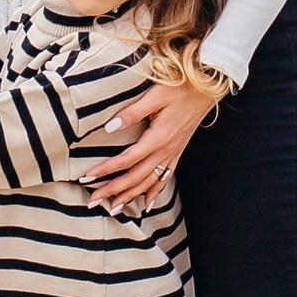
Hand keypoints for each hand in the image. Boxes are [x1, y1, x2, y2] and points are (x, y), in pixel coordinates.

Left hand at [86, 79, 216, 210]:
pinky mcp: (178, 152)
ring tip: (113, 208)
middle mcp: (166, 150)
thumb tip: (109, 127)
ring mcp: (173, 153)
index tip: (88, 177)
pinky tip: (147, 204)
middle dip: (113, 190)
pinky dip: (154, 192)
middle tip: (93, 200)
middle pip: (136, 177)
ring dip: (130, 196)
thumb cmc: (181, 88)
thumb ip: (132, 112)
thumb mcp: (155, 96)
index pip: (127, 160)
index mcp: (158, 138)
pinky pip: (165, 178)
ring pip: (149, 182)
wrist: (208, 89)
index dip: (106, 170)